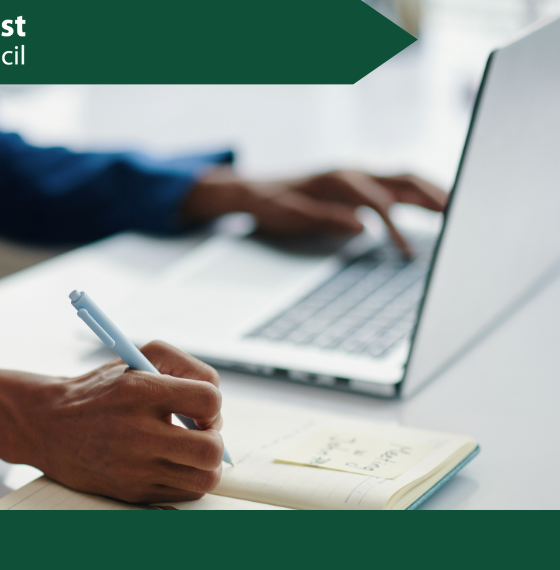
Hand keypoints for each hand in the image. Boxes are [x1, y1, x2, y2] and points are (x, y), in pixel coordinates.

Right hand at [0, 341, 224, 503]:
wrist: (47, 425)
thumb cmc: (99, 390)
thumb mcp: (136, 359)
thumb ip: (183, 367)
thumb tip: (215, 403)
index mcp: (140, 391)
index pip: (208, 400)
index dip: (212, 405)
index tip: (200, 409)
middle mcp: (136, 432)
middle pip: (211, 449)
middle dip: (215, 440)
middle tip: (201, 434)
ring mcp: (134, 467)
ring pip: (203, 479)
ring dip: (205, 465)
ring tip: (187, 451)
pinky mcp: (132, 492)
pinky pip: (182, 494)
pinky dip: (185, 479)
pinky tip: (167, 463)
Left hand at [181, 167, 447, 256]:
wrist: (253, 189)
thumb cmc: (269, 203)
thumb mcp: (289, 215)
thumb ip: (325, 218)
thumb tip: (361, 227)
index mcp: (337, 179)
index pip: (378, 203)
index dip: (396, 229)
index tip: (410, 254)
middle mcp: (351, 171)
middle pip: (403, 180)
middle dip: (432, 198)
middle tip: (460, 219)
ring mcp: (356, 174)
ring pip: (404, 178)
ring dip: (431, 193)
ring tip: (458, 213)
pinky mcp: (357, 182)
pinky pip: (395, 185)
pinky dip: (417, 196)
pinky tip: (433, 210)